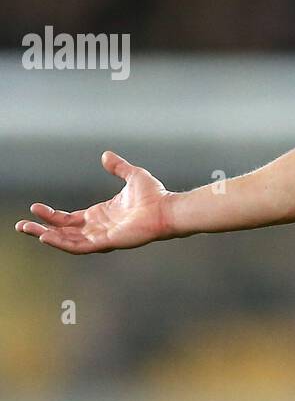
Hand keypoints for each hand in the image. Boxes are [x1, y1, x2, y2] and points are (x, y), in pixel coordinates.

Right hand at [14, 150, 175, 253]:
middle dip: (41, 228)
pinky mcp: (107, 242)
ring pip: (67, 240)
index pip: (70, 219)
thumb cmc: (154, 196)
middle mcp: (98, 228)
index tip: (35, 207)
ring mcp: (102, 237)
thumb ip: (118, 167)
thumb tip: (106, 155)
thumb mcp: (132, 176)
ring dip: (47, 236)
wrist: (167, 208)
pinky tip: (46, 236)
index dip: (52, 215)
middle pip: (63, 231)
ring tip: (27, 229)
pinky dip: (62, 242)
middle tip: (21, 226)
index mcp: (101, 215)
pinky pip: (80, 246)